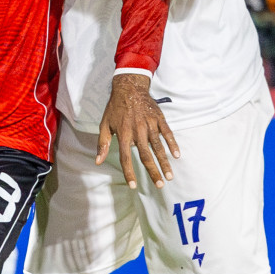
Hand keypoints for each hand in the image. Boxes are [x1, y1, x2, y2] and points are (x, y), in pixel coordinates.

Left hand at [96, 73, 178, 189]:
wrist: (129, 87)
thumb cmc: (115, 108)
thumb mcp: (104, 124)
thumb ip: (102, 144)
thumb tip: (97, 161)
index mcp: (123, 134)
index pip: (125, 157)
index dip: (129, 172)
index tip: (133, 185)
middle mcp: (137, 131)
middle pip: (145, 155)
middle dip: (153, 172)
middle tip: (160, 185)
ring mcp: (149, 124)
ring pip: (158, 147)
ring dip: (165, 162)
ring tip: (170, 176)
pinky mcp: (159, 118)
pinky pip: (167, 133)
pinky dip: (173, 144)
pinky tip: (177, 155)